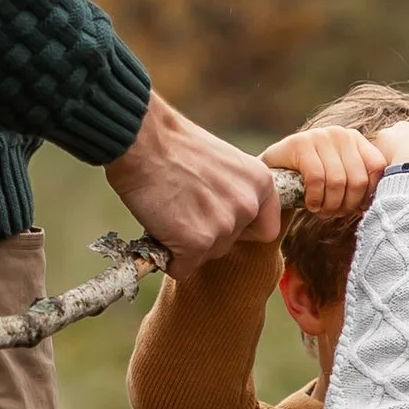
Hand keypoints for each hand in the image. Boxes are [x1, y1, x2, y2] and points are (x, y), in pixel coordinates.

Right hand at [106, 92, 279, 273]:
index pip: (266, 229)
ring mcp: (224, 226)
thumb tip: (230, 216)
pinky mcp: (196, 243)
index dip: (241, 230)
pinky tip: (158, 232)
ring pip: (207, 255)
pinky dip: (168, 259)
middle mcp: (248, 206)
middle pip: (232, 244)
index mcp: (261, 184)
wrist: (142, 141)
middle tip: (183, 210)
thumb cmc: (175, 147)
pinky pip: (182, 267)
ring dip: (186, 245)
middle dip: (207, 235)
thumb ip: (235, 190)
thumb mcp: (224, 162)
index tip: (219, 220)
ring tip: (169, 213)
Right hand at [263, 124, 388, 222]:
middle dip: (347, 205)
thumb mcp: (340, 179)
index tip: (357, 209)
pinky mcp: (300, 143)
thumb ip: (360, 184)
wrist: (274, 173)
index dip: (370, 194)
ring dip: (330, 205)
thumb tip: (382, 204)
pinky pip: (317, 179)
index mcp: (357, 140)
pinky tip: (311, 204)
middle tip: (335, 214)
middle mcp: (342, 134)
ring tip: (322, 211)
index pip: (378, 167)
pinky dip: (315, 199)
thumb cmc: (313, 182)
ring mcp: (320, 136)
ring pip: (337, 181)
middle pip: (358, 179)